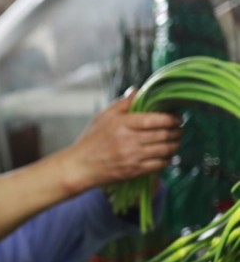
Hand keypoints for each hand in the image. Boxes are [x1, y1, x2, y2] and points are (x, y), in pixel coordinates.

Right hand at [57, 92, 181, 192]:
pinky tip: (167, 155)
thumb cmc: (91, 140)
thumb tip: (137, 90)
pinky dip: (168, 159)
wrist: (81, 166)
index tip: (177, 117)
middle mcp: (129, 140)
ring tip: (175, 140)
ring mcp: (133, 157)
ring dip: (175, 145)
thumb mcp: (103, 116)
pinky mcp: (135, 171)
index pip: (154, 119)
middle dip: (176, 131)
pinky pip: (160, 164)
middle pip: (164, 135)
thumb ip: (123, 103)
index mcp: (121, 124)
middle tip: (179, 128)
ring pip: (165, 150)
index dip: (171, 118)